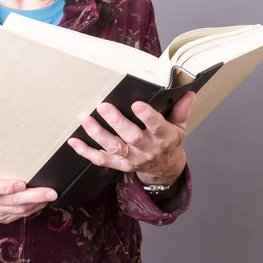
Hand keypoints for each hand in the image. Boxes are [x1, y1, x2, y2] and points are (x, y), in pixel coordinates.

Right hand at [0, 177, 56, 222]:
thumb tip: (15, 147)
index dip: (7, 187)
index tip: (21, 183)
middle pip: (13, 201)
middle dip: (34, 196)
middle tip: (50, 192)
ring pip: (19, 210)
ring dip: (37, 203)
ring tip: (51, 195)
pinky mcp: (2, 218)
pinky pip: (20, 215)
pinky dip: (33, 209)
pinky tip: (43, 202)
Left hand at [68, 91, 194, 185]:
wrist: (166, 170)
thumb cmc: (169, 142)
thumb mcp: (180, 126)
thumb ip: (181, 109)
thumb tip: (188, 92)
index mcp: (164, 137)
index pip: (157, 126)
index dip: (147, 116)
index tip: (137, 104)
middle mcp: (147, 149)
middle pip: (131, 137)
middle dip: (116, 122)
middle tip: (103, 106)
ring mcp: (132, 159)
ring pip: (114, 147)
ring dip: (97, 134)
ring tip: (85, 119)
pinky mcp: (120, 165)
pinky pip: (101, 159)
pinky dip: (86, 152)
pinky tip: (74, 141)